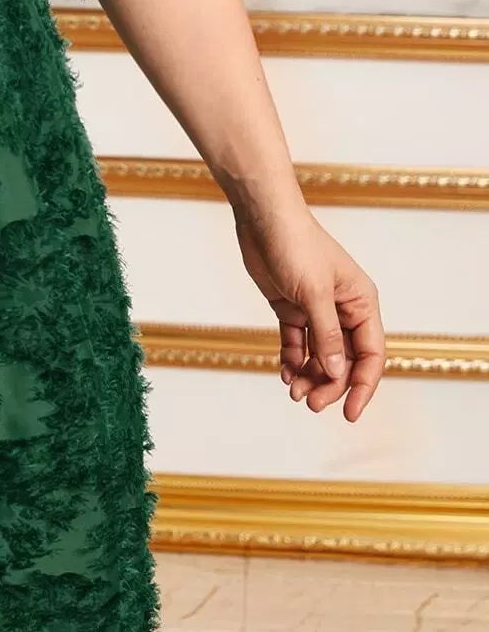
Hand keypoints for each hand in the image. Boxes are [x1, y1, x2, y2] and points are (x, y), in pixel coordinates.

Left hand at [232, 202, 384, 420]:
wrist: (262, 218)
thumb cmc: (295, 245)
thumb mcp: (313, 292)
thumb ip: (327, 334)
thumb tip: (338, 373)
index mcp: (361, 303)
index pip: (370, 355)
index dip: (363, 386)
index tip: (349, 413)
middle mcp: (343, 309)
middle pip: (344, 360)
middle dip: (329, 385)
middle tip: (309, 403)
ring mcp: (316, 309)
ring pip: (320, 355)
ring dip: (309, 376)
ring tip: (294, 391)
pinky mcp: (291, 308)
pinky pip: (298, 343)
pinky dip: (293, 360)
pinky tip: (285, 374)